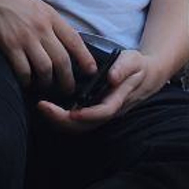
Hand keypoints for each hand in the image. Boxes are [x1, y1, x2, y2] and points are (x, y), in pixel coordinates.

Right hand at [0, 0, 96, 96]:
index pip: (74, 40)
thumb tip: (68, 43)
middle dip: (68, 80)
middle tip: (68, 90)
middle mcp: (41, 28)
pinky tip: (27, 81)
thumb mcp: (40, 6)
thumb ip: (53, 24)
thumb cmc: (15, 1)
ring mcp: (25, 37)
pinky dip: (27, 80)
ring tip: (46, 86)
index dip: (85, 58)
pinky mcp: (9, 45)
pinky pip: (23, 70)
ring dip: (47, 82)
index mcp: (51, 17)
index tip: (91, 71)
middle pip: (62, 60)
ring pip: (45, 68)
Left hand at [37, 48, 161, 131]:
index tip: (71, 112)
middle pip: (85, 126)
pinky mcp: (94, 113)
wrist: (146, 76)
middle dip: (63, 121)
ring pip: (80, 127)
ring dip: (59, 121)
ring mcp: (101, 115)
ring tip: (42, 107)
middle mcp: (109, 112)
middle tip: (43, 107)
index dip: (87, 115)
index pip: (102, 113)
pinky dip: (62, 119)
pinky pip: (78, 123)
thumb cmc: (137, 66)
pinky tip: (50, 108)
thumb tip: (112, 77)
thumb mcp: (133, 61)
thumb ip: (123, 68)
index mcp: (118, 99)